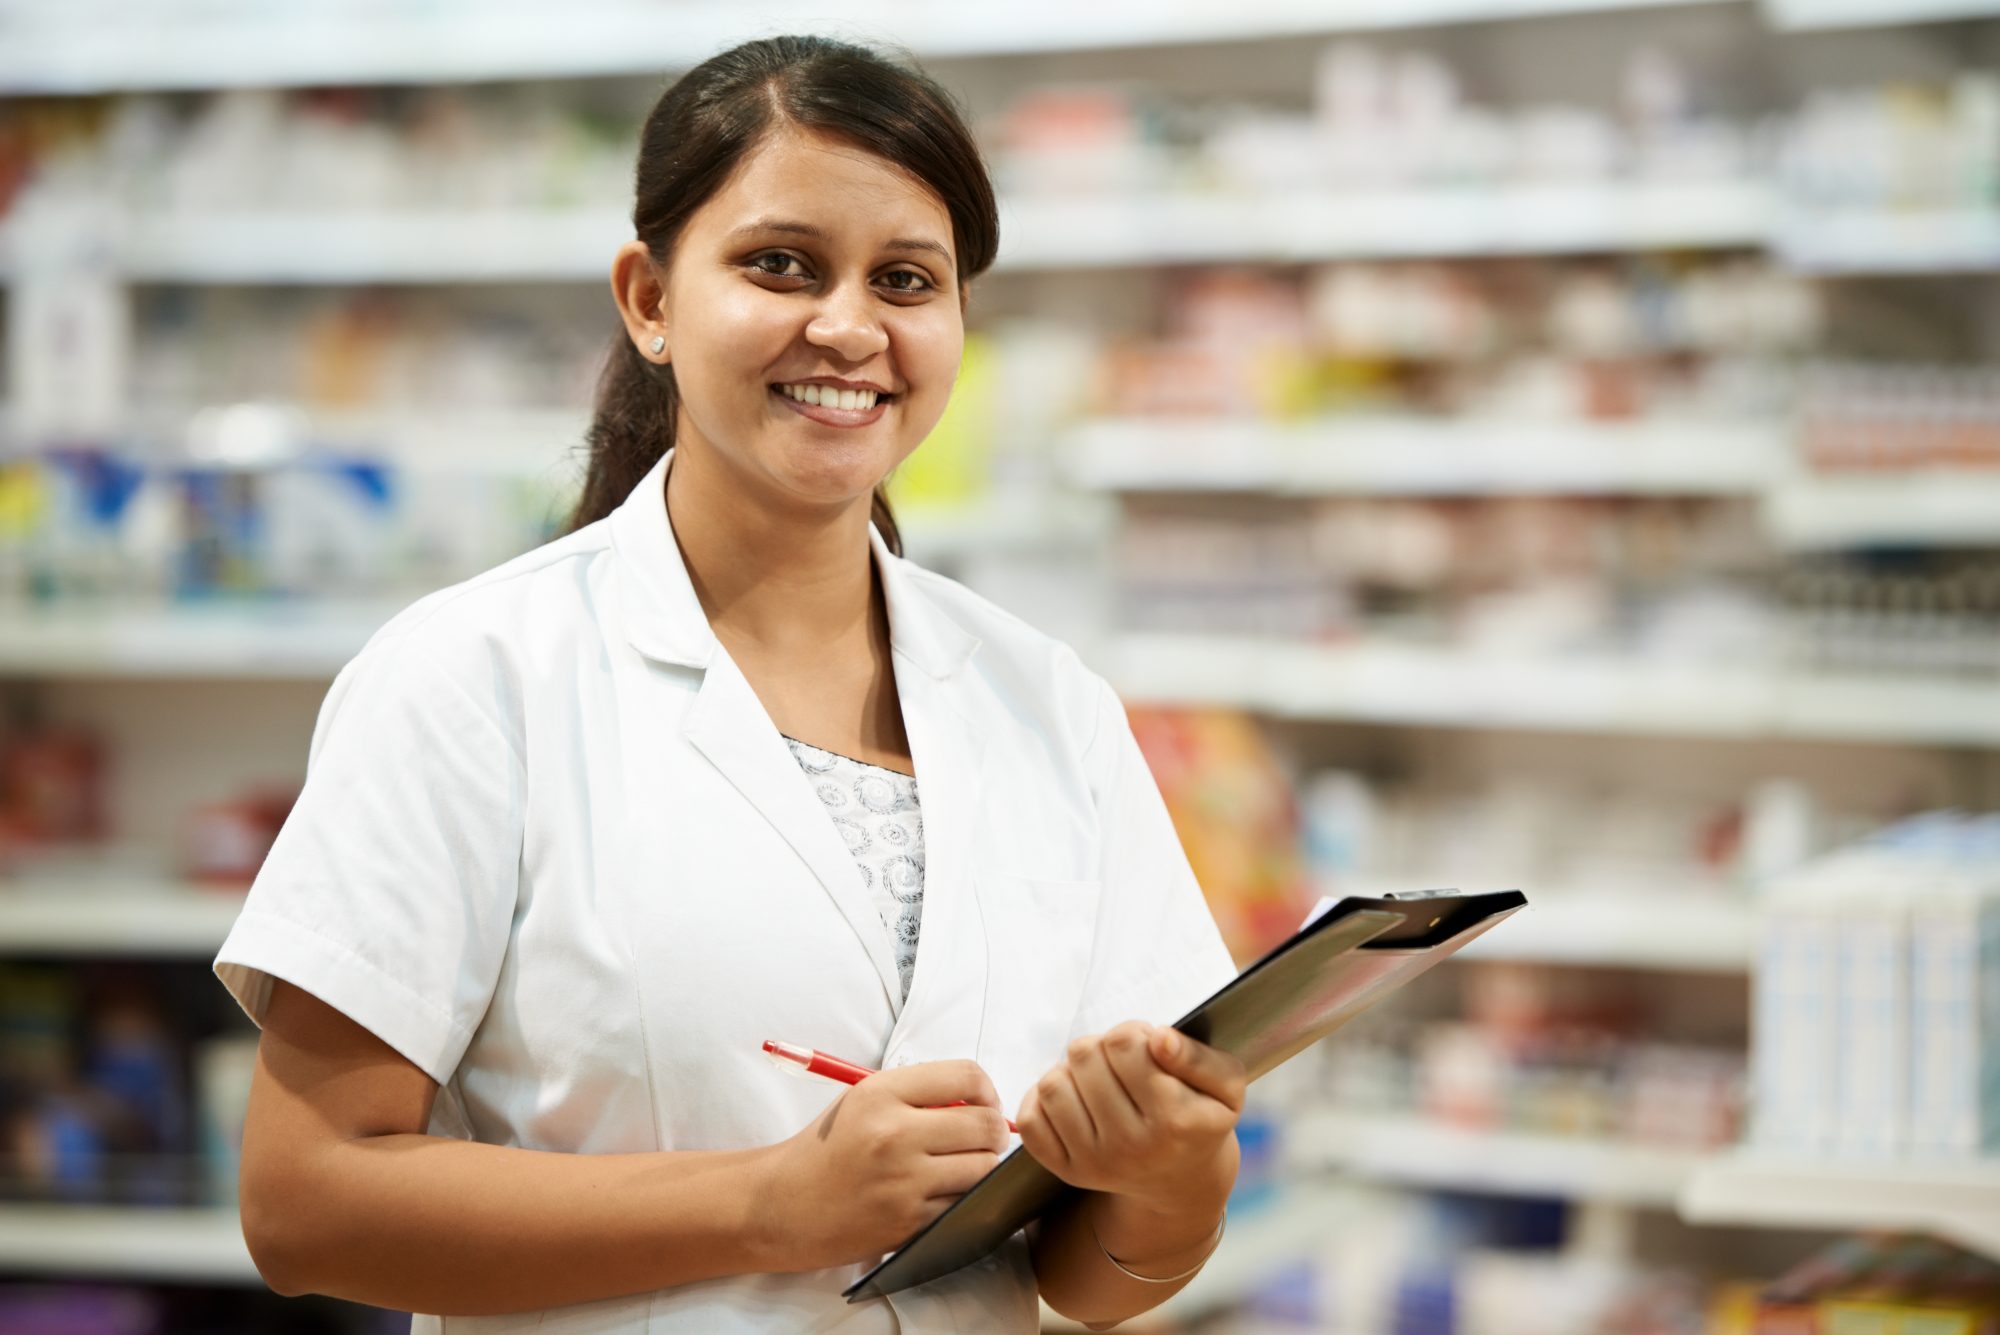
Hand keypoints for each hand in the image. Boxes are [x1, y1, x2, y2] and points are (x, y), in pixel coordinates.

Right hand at [758, 1059, 1010, 1271]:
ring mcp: (903, 1182)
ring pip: (983, 1168)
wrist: (782, 1205)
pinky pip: (963, 1204)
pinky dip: (963, 1200)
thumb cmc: (827, 1149)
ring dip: (983, 1168)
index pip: (966, 1076)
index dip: (988, 1090)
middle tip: (985, 1139)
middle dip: (994, 1132)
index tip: (985, 1103)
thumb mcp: (863, 1101)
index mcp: (880, 1093)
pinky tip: (942, 1194)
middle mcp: (893, 1133)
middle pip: (985, 1124)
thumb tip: (982, 1100)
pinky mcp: (908, 1222)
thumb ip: (918, 1094)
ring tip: (962, 1167)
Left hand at [1015, 1022, 1244, 1212]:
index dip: (1133, 1032)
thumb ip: (1199, 1056)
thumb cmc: (1201, 1119)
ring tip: (1098, 1081)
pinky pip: (1030, 1119)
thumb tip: (1159, 1039)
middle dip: (1102, 1048)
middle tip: (1123, 1064)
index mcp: (1175, 1120)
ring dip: (1072, 1071)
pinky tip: (1073, 1100)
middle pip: (1084, 1055)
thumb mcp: (1226, 1086)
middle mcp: (1132, 1146)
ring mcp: (1095, 1162)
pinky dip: (1043, 1100)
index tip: (1147, 1048)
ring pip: (1052, 1083)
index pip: (1124, 1042)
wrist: (1181, 1183)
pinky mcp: (1067, 1171)